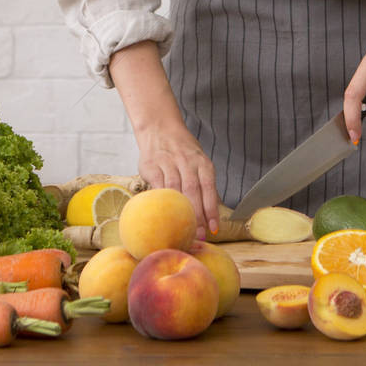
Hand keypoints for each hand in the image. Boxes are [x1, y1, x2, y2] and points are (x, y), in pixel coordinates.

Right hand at [137, 124, 219, 239]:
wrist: (160, 128)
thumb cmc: (183, 150)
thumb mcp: (199, 161)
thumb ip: (205, 183)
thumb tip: (213, 211)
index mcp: (202, 162)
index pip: (209, 188)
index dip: (211, 210)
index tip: (213, 229)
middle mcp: (187, 161)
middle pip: (193, 191)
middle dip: (197, 216)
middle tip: (198, 236)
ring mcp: (168, 162)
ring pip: (176, 189)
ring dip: (179, 211)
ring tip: (182, 230)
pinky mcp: (152, 165)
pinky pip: (157, 185)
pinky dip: (162, 201)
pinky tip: (164, 214)